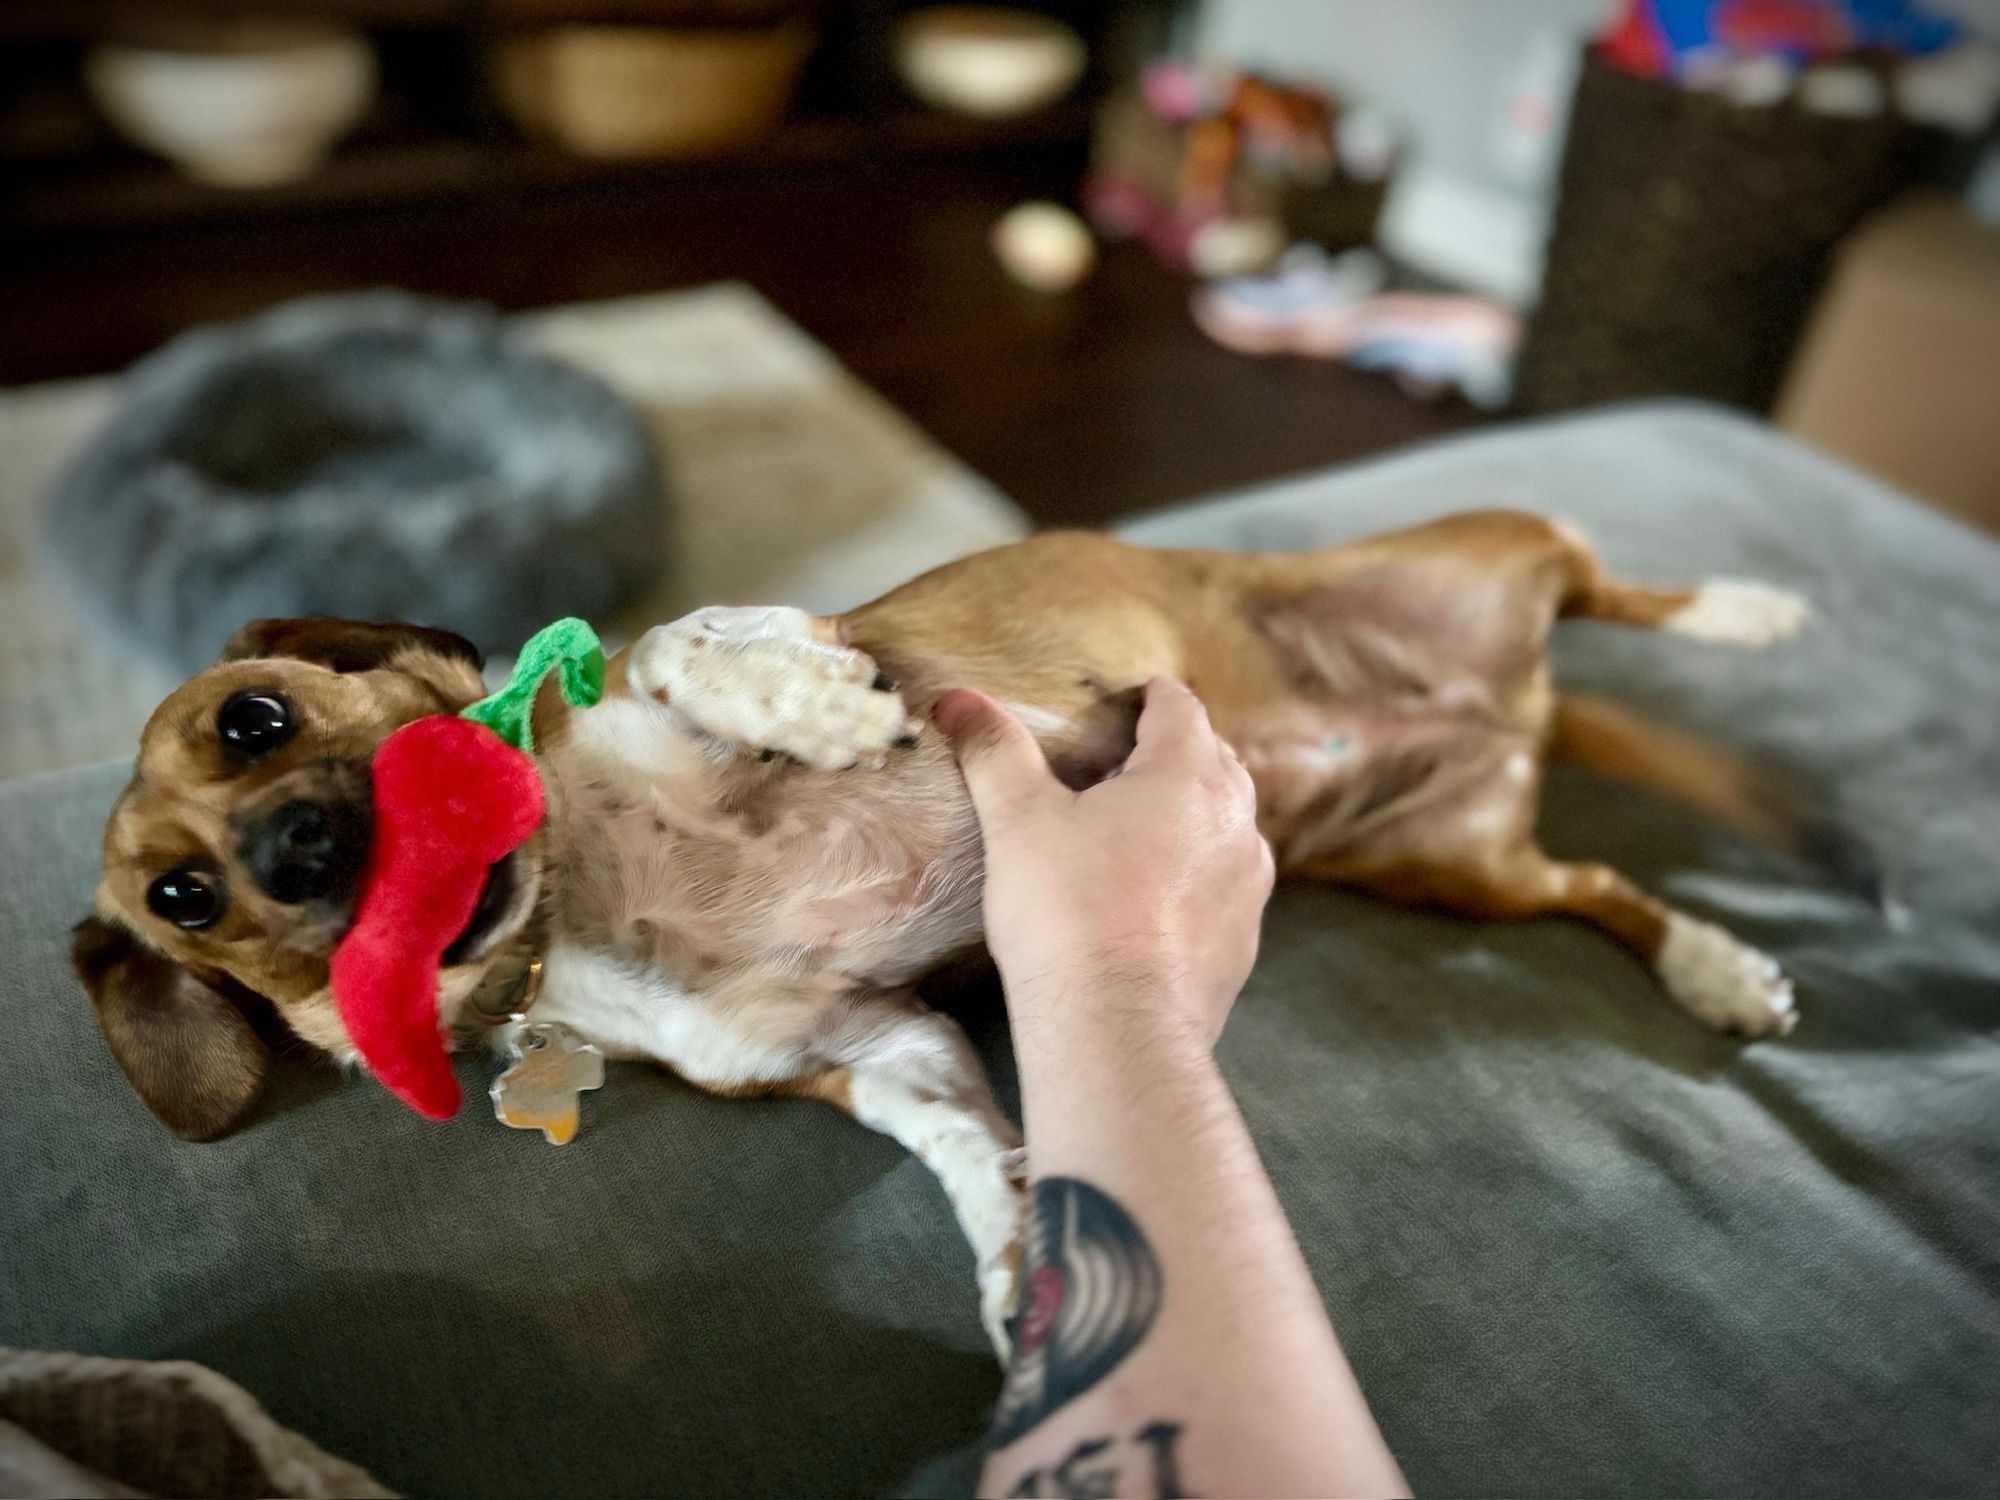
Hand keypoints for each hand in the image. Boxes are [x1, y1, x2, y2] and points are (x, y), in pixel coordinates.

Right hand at [934, 678, 1274, 1045]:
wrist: (1117, 1029)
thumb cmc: (1068, 914)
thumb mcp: (1019, 822)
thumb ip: (994, 752)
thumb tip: (957, 700)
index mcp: (1187, 776)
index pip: (1180, 708)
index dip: (1149, 697)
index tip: (1126, 699)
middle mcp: (1235, 823)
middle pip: (1214, 762)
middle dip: (1173, 754)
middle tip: (1122, 762)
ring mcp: (1248, 885)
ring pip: (1226, 827)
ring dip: (1192, 818)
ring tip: (1140, 832)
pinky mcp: (1244, 941)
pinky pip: (1225, 889)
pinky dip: (1196, 879)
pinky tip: (1153, 902)